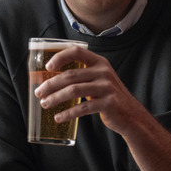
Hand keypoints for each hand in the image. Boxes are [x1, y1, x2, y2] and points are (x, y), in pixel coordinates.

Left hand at [33, 45, 147, 135]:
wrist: (132, 115)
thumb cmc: (109, 97)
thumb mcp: (99, 80)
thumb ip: (82, 75)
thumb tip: (51, 80)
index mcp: (100, 62)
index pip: (76, 52)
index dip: (60, 57)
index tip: (47, 67)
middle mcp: (104, 72)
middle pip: (70, 75)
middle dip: (50, 84)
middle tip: (38, 93)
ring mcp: (107, 87)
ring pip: (74, 91)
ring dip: (55, 98)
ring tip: (45, 104)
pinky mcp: (108, 103)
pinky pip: (82, 108)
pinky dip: (68, 113)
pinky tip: (58, 118)